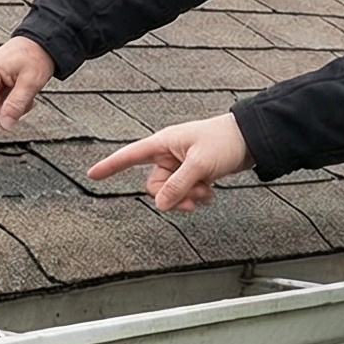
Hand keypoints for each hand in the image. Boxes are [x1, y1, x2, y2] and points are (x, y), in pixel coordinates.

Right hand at [0, 36, 55, 133]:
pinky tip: (22, 89)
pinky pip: (1, 99)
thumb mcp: (31, 83)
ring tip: (25, 89)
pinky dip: (12, 99)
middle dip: (6, 109)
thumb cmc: (37, 56)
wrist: (43, 41)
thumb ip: (16, 105)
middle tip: (28, 99)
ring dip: (11, 104)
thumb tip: (5, 126)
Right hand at [87, 114, 253, 210]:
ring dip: (188, 196)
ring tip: (207, 189)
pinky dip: (197, 196)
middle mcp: (168, 155)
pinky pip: (185, 193)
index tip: (92, 174)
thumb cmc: (224, 140)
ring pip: (171, 193)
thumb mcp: (200, 164)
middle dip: (173, 195)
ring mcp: (180, 166)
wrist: (251, 139)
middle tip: (195, 194)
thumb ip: (178, 185)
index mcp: (163, 143)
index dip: (110, 165)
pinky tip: (211, 190)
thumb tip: (160, 204)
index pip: (130, 155)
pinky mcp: (193, 174)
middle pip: (154, 186)